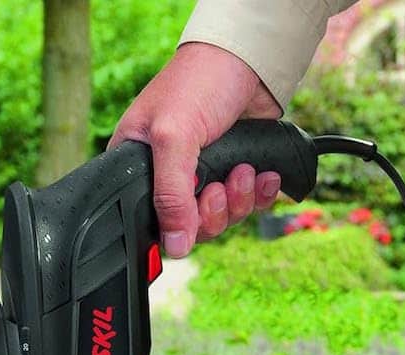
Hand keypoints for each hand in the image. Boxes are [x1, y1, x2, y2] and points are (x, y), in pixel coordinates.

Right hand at [108, 42, 283, 257]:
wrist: (247, 58)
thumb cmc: (198, 82)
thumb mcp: (174, 137)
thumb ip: (171, 195)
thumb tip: (174, 245)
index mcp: (139, 167)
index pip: (151, 221)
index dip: (175, 227)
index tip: (193, 213)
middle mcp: (171, 175)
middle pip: (192, 227)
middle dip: (214, 211)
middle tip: (220, 187)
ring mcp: (205, 175)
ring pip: (223, 218)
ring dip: (239, 200)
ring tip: (244, 171)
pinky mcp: (235, 172)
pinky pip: (248, 205)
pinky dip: (260, 194)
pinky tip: (264, 174)